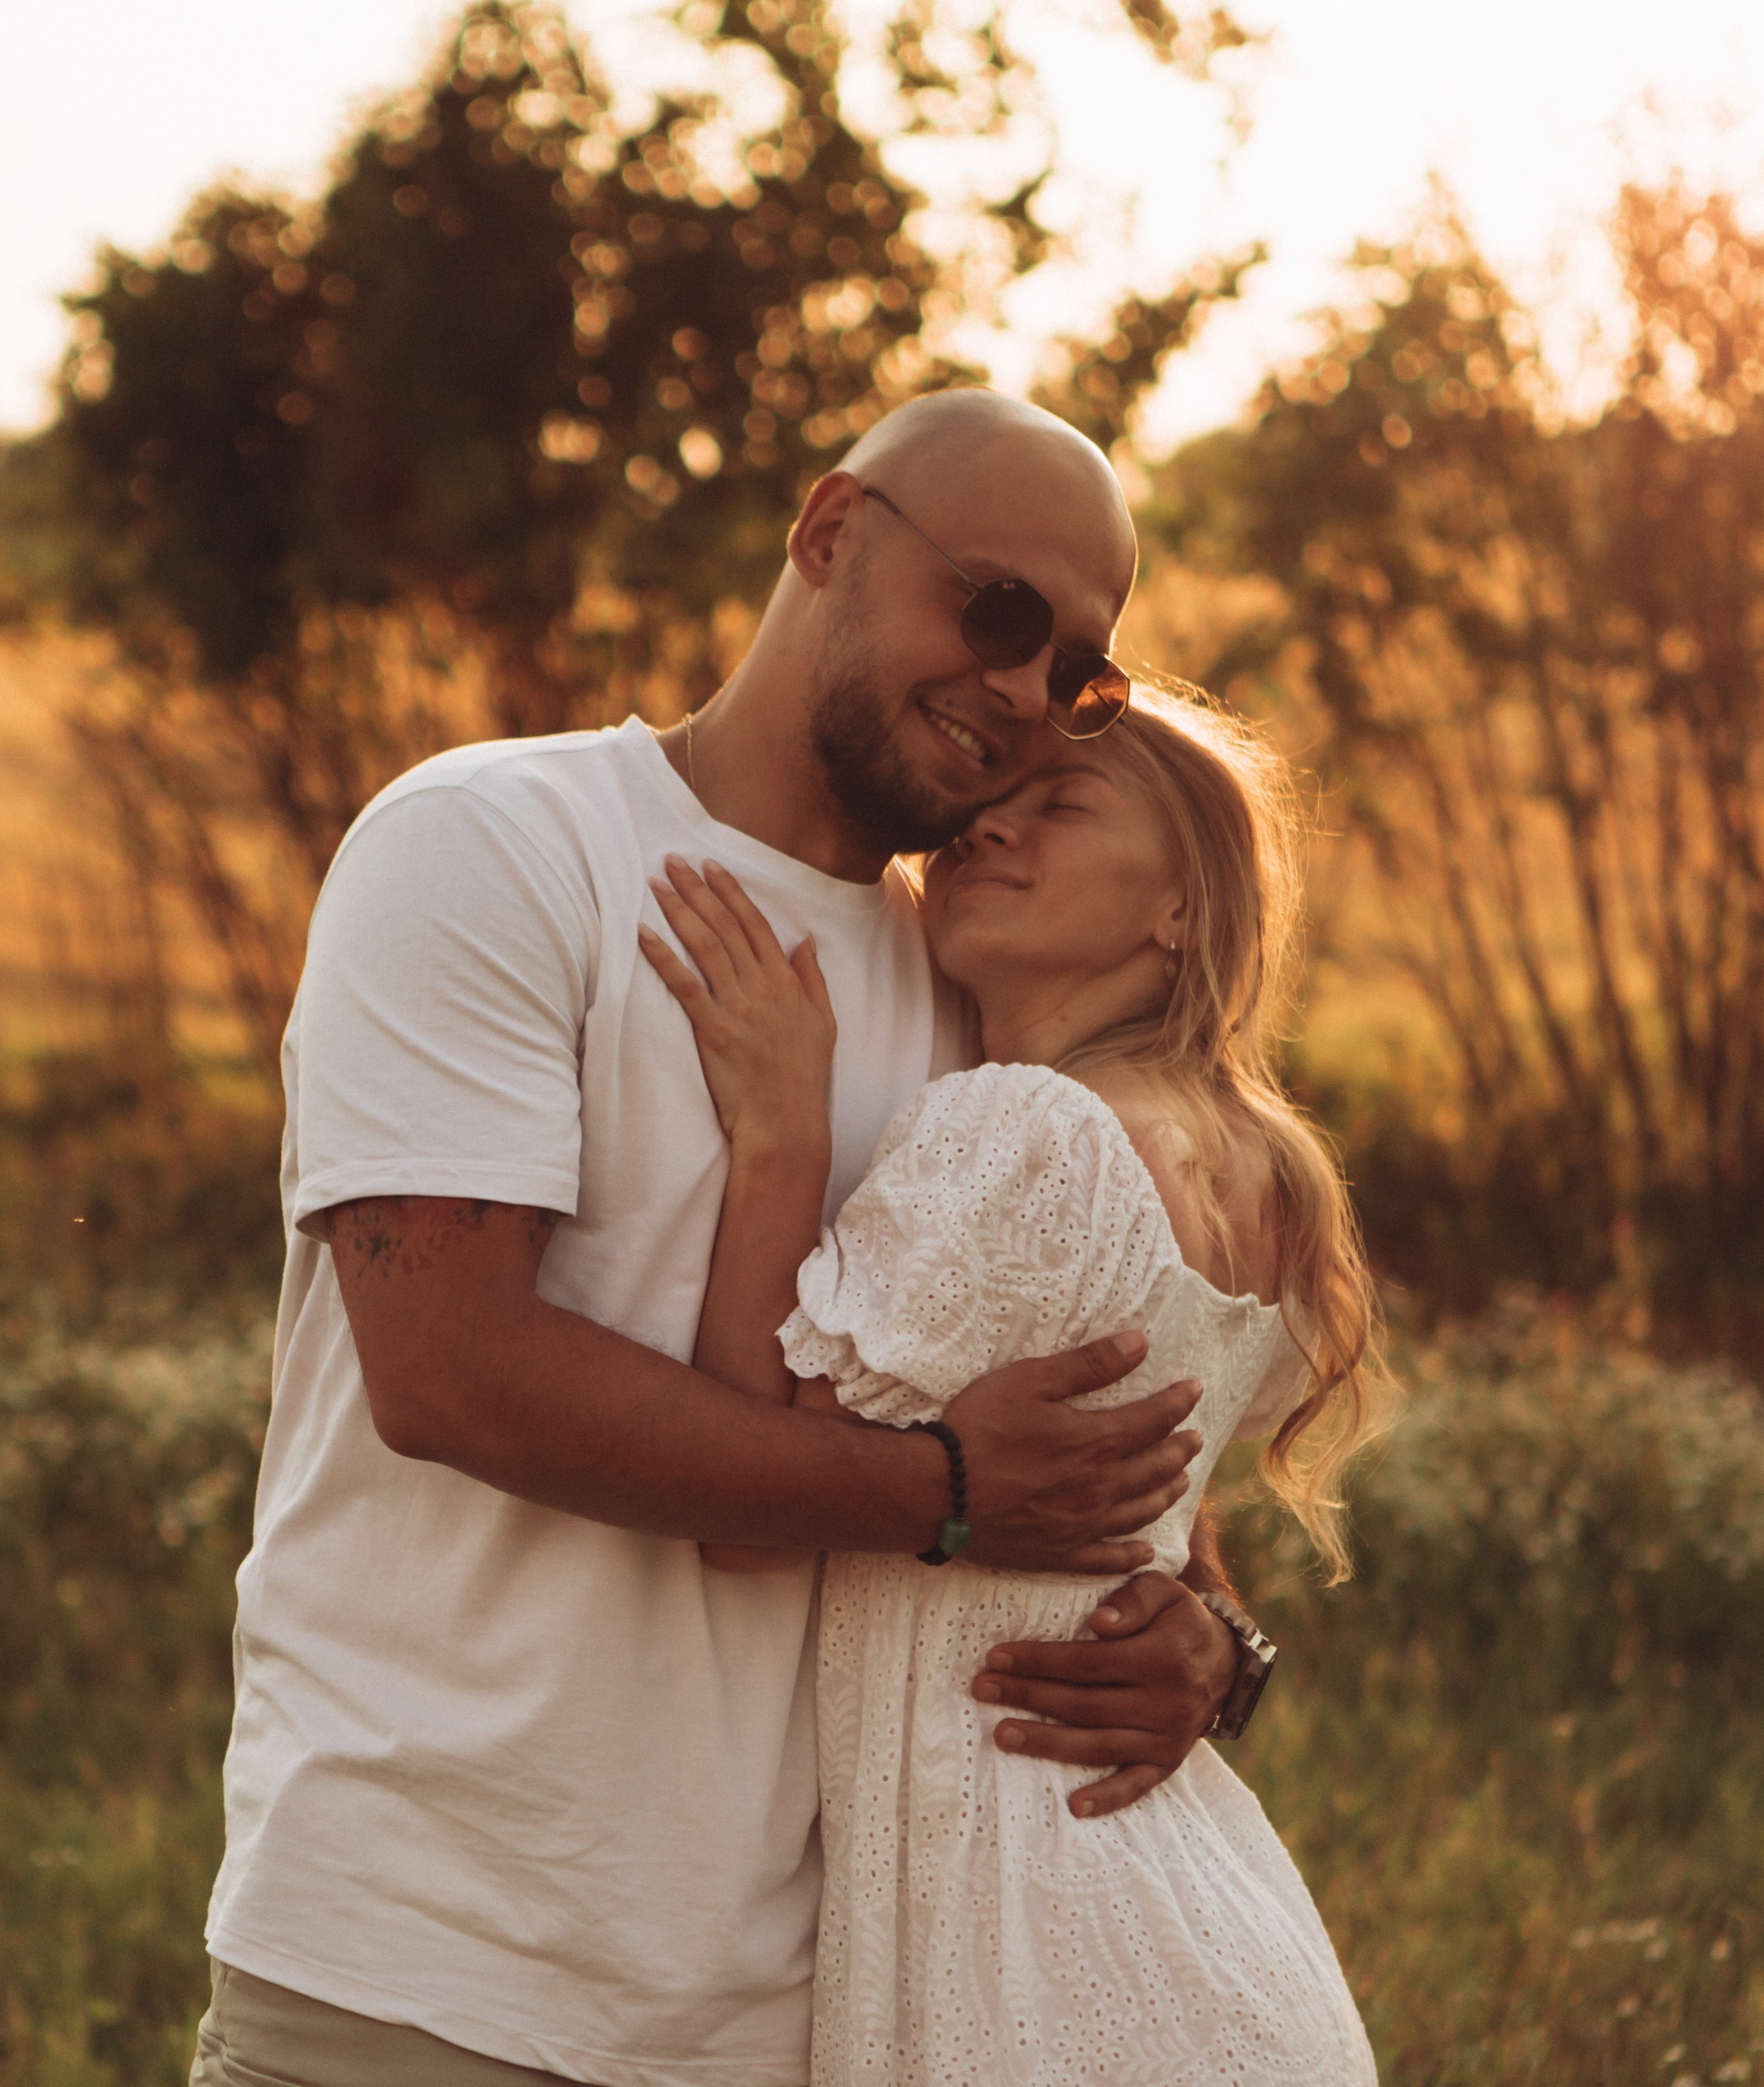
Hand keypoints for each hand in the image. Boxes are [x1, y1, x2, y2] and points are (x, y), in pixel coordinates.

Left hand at [638, 856, 835, 1152]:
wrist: (786, 1122)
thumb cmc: (803, 1077)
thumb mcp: (823, 1023)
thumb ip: (812, 979)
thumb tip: (805, 941)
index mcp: (786, 982)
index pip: (755, 924)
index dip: (731, 892)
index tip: (711, 866)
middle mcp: (762, 987)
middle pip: (725, 927)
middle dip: (698, 890)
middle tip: (672, 861)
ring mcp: (737, 1007)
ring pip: (705, 947)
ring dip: (679, 911)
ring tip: (656, 885)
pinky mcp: (713, 1030)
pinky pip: (684, 985)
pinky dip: (663, 957)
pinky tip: (643, 933)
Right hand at [944, 1334, 1203, 1575]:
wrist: (937, 1492)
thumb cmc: (979, 1428)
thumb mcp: (1031, 1381)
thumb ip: (1089, 1364)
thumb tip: (1141, 1343)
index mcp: (1095, 1442)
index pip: (1153, 1419)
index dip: (1178, 1402)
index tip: (1195, 1389)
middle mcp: (1099, 1488)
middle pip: (1154, 1467)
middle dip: (1179, 1448)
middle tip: (1195, 1438)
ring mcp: (1081, 1526)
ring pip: (1140, 1511)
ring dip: (1166, 1493)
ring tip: (1181, 1481)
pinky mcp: (1058, 1554)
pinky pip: (1107, 1559)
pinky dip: (1132, 1556)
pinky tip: (1146, 1552)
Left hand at [971, 1569, 1240, 1817]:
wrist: (1225, 1661)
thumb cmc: (1180, 1618)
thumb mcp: (1164, 1590)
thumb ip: (1133, 1600)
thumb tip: (1099, 1624)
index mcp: (1161, 1657)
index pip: (1087, 1662)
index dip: (1039, 1660)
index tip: (997, 1655)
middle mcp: (1164, 1703)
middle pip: (1083, 1704)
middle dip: (1028, 1695)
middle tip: (983, 1688)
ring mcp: (1166, 1738)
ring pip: (1098, 1745)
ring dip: (1047, 1743)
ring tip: (1002, 1734)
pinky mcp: (1168, 1762)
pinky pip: (1137, 1785)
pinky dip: (1107, 1798)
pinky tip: (1073, 1806)